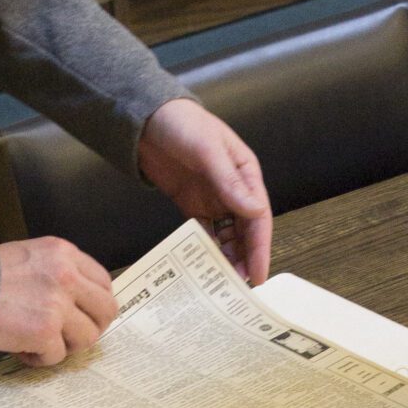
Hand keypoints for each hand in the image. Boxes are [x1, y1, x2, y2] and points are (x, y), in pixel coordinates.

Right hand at [0, 236, 118, 365]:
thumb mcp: (27, 257)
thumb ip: (55, 273)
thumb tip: (76, 301)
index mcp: (63, 253)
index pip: (103, 282)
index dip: (95, 305)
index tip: (84, 316)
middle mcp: (66, 275)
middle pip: (106, 310)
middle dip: (91, 328)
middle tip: (71, 337)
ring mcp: (58, 304)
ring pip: (86, 337)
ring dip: (65, 346)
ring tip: (40, 344)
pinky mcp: (45, 331)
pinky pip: (57, 355)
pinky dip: (41, 358)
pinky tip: (22, 350)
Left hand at [138, 99, 271, 283]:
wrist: (147, 118)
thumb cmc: (183, 125)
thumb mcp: (207, 150)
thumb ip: (229, 181)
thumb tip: (254, 209)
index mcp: (245, 173)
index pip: (258, 215)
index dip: (260, 247)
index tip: (258, 274)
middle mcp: (233, 189)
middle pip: (245, 231)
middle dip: (245, 259)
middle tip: (240, 288)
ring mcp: (212, 198)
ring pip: (226, 235)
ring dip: (226, 257)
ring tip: (222, 283)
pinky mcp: (192, 204)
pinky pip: (203, 232)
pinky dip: (204, 249)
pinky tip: (203, 266)